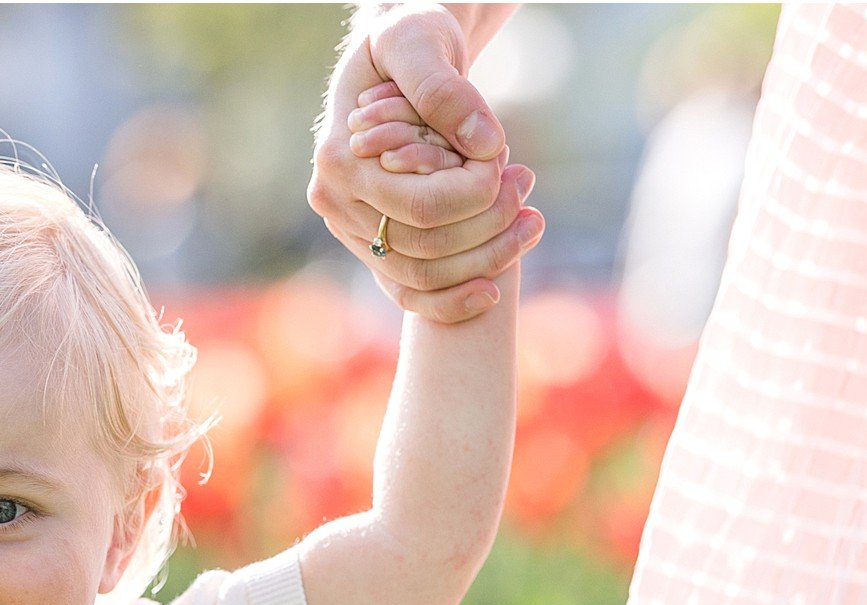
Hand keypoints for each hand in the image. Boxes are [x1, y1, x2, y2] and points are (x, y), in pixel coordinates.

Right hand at [309, 5, 528, 320]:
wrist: (398, 58)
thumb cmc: (409, 40)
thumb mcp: (422, 41)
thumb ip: (446, 89)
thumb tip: (484, 145)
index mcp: (339, 158)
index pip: (420, 206)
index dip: (478, 197)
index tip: (511, 165)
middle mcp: (335, 201)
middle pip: (423, 248)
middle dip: (488, 229)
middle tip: (528, 189)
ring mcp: (348, 228)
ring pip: (420, 276)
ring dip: (483, 260)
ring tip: (531, 221)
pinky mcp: (369, 244)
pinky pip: (408, 291)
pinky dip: (450, 300)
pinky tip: (493, 289)